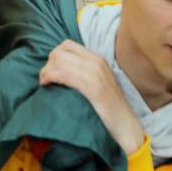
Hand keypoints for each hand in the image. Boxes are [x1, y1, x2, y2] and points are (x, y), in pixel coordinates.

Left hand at [39, 41, 144, 155]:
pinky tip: (47, 85)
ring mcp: (95, 74)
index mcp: (98, 59)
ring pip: (59, 61)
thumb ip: (85, 72)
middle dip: (48, 63)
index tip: (50, 70)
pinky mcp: (92, 87)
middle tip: (45, 78)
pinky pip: (64, 74)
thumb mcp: (100, 83)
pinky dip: (50, 77)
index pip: (67, 45)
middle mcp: (96, 62)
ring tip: (44, 83)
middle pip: (60, 52)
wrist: (127, 125)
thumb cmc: (110, 109)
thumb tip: (60, 69)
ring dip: (46, 71)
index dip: (54, 55)